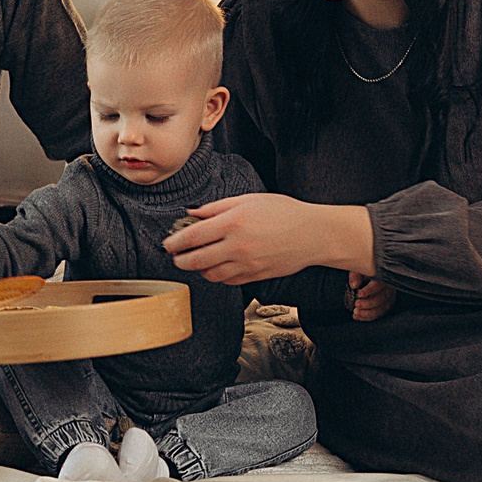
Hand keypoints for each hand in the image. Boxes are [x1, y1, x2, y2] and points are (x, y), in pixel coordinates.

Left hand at [165, 193, 369, 285]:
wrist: (313, 234)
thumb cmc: (283, 212)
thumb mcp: (248, 200)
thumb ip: (217, 208)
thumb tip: (192, 214)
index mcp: (233, 223)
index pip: (193, 237)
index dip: (175, 242)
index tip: (168, 244)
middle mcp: (237, 246)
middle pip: (196, 260)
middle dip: (180, 260)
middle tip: (175, 256)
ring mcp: (247, 265)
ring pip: (210, 274)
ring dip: (198, 269)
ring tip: (196, 261)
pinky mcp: (255, 276)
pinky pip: (227, 281)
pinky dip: (217, 275)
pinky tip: (216, 266)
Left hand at [347, 272, 393, 321]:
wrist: (372, 276)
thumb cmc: (365, 272)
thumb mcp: (359, 270)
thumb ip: (355, 276)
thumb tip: (354, 285)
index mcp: (383, 277)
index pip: (378, 284)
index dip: (370, 290)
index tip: (360, 294)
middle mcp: (389, 288)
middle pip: (381, 298)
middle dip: (368, 304)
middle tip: (356, 305)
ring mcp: (390, 298)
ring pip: (381, 308)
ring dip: (368, 313)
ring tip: (356, 312)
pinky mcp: (387, 306)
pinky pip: (379, 314)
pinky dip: (368, 317)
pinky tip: (358, 316)